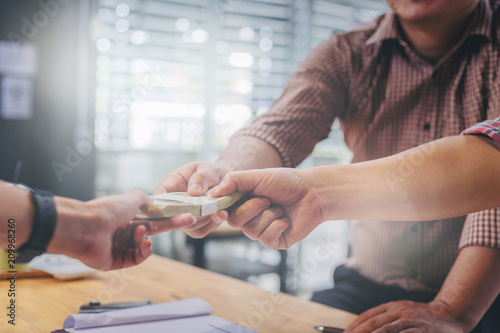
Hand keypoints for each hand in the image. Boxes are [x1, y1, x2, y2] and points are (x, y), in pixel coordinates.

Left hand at [49, 190, 194, 269]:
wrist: (85, 227)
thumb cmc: (106, 211)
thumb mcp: (130, 198)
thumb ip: (143, 198)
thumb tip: (152, 200)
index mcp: (126, 217)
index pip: (152, 217)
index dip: (168, 216)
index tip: (185, 213)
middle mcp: (123, 231)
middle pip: (152, 231)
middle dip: (170, 226)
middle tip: (188, 220)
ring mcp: (120, 247)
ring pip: (144, 246)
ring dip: (147, 239)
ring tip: (141, 232)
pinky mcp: (116, 262)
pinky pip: (136, 259)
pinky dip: (143, 252)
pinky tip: (144, 244)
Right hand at [154, 162, 230, 237]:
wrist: (227, 183)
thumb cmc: (212, 173)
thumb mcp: (208, 169)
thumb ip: (201, 177)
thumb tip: (193, 191)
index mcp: (172, 183)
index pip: (160, 194)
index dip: (161, 203)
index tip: (172, 207)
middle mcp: (175, 202)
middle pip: (172, 215)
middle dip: (188, 214)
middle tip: (205, 209)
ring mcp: (184, 216)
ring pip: (187, 225)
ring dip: (203, 219)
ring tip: (218, 209)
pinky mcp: (195, 226)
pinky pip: (199, 231)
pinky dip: (211, 224)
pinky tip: (220, 214)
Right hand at [208, 168, 326, 249]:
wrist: (313, 192)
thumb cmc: (285, 182)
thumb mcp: (256, 176)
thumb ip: (234, 181)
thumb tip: (212, 193)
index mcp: (242, 202)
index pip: (223, 209)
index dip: (222, 210)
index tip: (222, 208)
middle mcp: (249, 217)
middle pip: (235, 222)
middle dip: (251, 208)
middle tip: (267, 199)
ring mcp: (262, 231)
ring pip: (250, 231)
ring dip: (267, 216)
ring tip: (279, 208)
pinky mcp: (275, 241)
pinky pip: (266, 240)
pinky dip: (277, 227)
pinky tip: (286, 219)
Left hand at [345, 300, 465, 332]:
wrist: (450, 313)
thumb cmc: (422, 315)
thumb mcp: (402, 312)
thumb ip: (386, 318)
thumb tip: (366, 327)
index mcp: (391, 306)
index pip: (367, 315)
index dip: (354, 325)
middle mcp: (398, 310)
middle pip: (373, 322)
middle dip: (358, 332)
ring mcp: (410, 319)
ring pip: (386, 329)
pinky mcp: (421, 329)